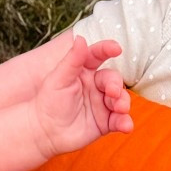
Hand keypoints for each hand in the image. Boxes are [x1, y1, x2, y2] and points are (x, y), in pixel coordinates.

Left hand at [32, 37, 131, 158]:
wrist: (45, 132)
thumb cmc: (48, 102)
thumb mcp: (59, 78)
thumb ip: (72, 59)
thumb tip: (81, 38)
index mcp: (84, 71)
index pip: (98, 56)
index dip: (107, 50)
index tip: (116, 48)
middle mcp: (96, 85)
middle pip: (113, 79)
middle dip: (116, 84)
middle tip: (112, 92)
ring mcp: (102, 103)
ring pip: (120, 99)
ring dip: (123, 102)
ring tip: (120, 108)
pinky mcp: (105, 122)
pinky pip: (119, 120)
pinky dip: (125, 122)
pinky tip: (126, 126)